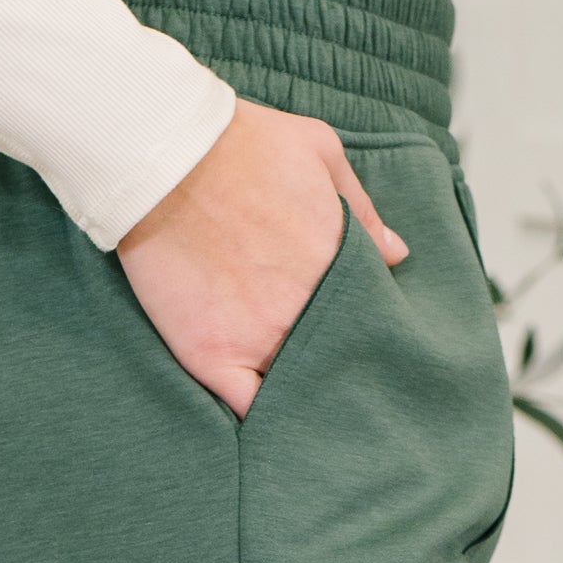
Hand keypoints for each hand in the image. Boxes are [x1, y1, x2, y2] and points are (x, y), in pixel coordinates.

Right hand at [116, 100, 406, 417]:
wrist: (166, 154)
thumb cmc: (240, 142)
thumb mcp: (319, 151)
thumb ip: (362, 208)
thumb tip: (396, 255)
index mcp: (339, 266)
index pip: (371, 321)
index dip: (368, 333)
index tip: (363, 337)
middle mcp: (306, 310)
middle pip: (339, 362)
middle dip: (341, 369)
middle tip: (337, 376)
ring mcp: (258, 338)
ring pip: (297, 391)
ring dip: (304, 398)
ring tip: (305, 405)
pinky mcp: (210, 355)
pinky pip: (246, 409)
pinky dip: (260, 419)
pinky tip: (266, 420)